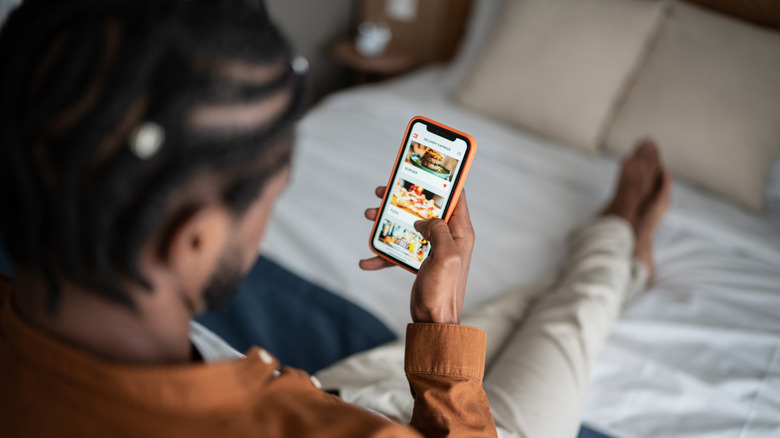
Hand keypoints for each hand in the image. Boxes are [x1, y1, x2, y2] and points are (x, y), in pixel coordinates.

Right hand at [360, 186, 474, 323]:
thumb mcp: (445, 256)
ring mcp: (433, 249)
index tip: (426, 166)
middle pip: (425, 207)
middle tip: (384, 189)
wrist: (432, 323)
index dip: (443, 178)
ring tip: (370, 215)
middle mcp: (448, 237)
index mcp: (460, 232)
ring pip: (409, 225)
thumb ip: (438, 230)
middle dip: (404, 197)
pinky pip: (399, 251)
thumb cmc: (443, 291)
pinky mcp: (419, 261)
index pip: (455, 196)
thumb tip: (424, 220)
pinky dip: (382, 254)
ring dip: (388, 220)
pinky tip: (366, 260)